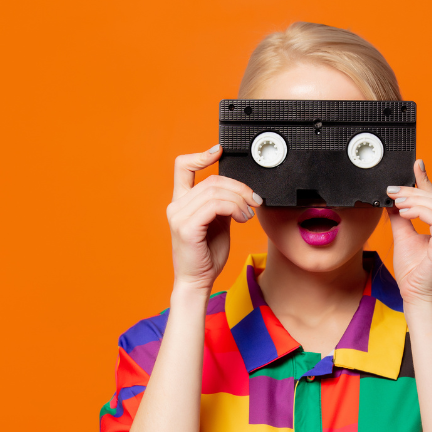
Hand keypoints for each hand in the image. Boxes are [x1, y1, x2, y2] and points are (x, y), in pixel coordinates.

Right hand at [167, 144, 261, 293]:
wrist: (198, 280)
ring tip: (248, 214)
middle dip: (239, 187)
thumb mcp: (218, 223)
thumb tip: (240, 190)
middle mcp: (176, 205)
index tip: (219, 151)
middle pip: (212, 180)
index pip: (182, 167)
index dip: (201, 155)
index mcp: (182, 202)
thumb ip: (223, 204)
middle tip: (254, 200)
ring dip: (240, 200)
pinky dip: (234, 208)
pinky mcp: (186, 227)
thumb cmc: (207, 255)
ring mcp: (179, 215)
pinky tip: (242, 218)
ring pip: (216, 191)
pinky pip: (215, 206)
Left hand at [386, 159, 431, 308]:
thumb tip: (392, 198)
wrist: (416, 299)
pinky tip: (404, 213)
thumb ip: (401, 217)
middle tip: (392, 191)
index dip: (426, 181)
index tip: (416, 165)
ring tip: (396, 203)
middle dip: (414, 191)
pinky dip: (419, 212)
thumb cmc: (413, 274)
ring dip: (414, 200)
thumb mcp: (404, 237)